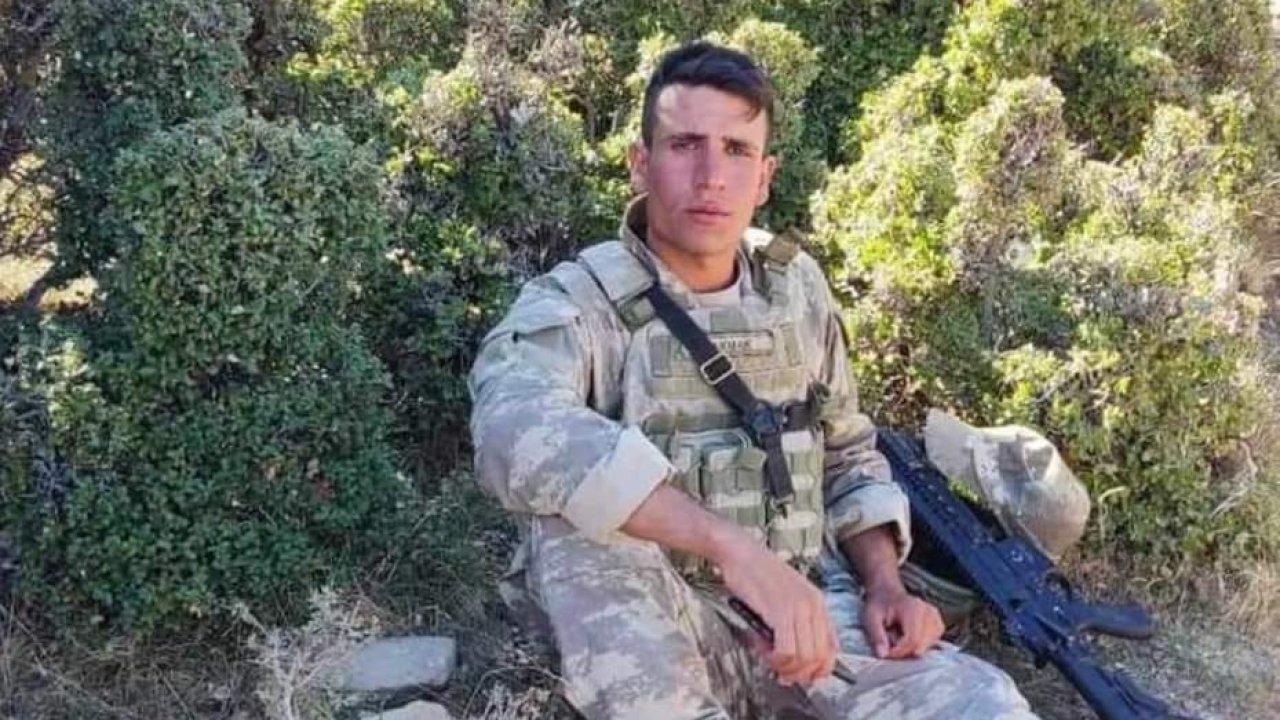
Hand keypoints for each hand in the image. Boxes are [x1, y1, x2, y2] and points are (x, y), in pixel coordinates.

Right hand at [715, 535, 838, 685]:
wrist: (740, 552)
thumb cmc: (756, 574)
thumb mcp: (785, 597)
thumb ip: (796, 622)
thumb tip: (796, 657)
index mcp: (818, 603)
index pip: (832, 649)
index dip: (818, 669)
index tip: (800, 675)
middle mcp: (814, 606)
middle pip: (819, 658)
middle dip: (800, 673)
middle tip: (781, 672)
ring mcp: (799, 608)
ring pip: (804, 658)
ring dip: (784, 666)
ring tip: (769, 657)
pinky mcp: (781, 611)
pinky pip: (787, 650)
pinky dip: (775, 658)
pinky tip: (763, 649)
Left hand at [860, 585, 943, 658]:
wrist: (887, 593)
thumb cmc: (878, 605)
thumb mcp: (870, 618)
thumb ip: (876, 635)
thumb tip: (883, 655)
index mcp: (913, 608)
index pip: (912, 639)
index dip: (898, 651)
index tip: (886, 652)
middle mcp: (928, 612)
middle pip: (920, 644)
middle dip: (904, 652)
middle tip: (890, 648)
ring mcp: (936, 618)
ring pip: (927, 646)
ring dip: (911, 649)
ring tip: (898, 639)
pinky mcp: (938, 624)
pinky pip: (932, 643)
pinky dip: (920, 646)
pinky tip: (909, 639)